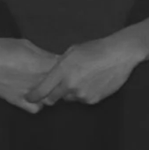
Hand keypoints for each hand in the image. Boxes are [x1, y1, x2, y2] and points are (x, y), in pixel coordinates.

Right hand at [0, 33, 62, 113]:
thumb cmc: (2, 47)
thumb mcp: (26, 45)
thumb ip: (44, 55)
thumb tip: (57, 59)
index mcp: (41, 64)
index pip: (65, 71)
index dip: (68, 68)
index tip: (67, 66)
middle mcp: (37, 81)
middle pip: (60, 86)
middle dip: (63, 81)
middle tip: (60, 76)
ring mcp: (27, 93)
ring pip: (51, 99)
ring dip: (52, 93)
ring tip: (48, 86)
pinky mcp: (16, 102)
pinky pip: (35, 109)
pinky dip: (39, 104)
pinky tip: (36, 96)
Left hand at [25, 34, 143, 106]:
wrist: (119, 54)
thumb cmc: (95, 49)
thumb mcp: (72, 52)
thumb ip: (59, 66)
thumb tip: (49, 76)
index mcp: (62, 71)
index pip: (41, 90)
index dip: (33, 96)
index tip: (29, 98)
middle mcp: (70, 85)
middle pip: (52, 99)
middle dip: (51, 95)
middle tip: (57, 87)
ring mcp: (82, 94)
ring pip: (69, 98)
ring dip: (70, 92)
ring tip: (82, 78)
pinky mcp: (92, 100)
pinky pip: (82, 99)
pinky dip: (83, 93)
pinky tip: (92, 81)